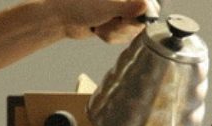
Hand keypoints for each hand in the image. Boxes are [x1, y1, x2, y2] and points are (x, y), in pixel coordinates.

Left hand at [43, 0, 158, 42]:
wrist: (61, 16)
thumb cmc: (80, 5)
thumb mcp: (107, 7)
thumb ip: (128, 7)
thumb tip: (146, 6)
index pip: (150, 6)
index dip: (139, 16)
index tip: (123, 18)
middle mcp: (129, 0)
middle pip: (142, 21)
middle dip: (122, 28)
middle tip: (107, 22)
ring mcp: (123, 11)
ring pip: (131, 31)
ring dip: (114, 33)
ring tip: (99, 26)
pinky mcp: (117, 22)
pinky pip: (123, 36)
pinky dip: (111, 37)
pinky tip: (99, 30)